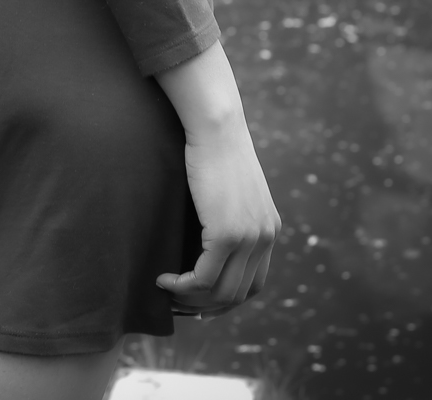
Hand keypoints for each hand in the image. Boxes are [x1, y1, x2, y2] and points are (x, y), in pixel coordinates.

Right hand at [154, 43, 280, 317]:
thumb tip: (203, 235)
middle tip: (175, 301)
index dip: (224, 298)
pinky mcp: (227, 234)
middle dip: (204, 305)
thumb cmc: (213, 148)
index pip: (253, 284)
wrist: (216, 125)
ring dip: (190, 299)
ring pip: (220, 292)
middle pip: (237, 294)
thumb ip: (228, 214)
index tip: (196, 297)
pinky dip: (181, 286)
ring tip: (165, 290)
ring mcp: (249, 238)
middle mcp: (265, 237)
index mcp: (269, 229)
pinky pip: (203, 278)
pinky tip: (163, 278)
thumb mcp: (229, 188)